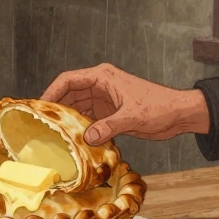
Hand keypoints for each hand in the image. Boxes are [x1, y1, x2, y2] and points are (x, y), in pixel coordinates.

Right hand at [40, 63, 208, 144]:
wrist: (179, 114)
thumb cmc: (160, 107)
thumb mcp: (133, 116)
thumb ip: (109, 126)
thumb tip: (87, 137)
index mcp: (103, 77)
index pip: (69, 80)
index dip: (51, 91)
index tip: (39, 106)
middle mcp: (100, 86)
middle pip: (69, 94)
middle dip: (56, 108)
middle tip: (41, 125)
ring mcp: (104, 100)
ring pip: (77, 108)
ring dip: (68, 120)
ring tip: (53, 135)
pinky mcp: (109, 114)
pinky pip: (88, 119)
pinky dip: (80, 128)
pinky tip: (73, 141)